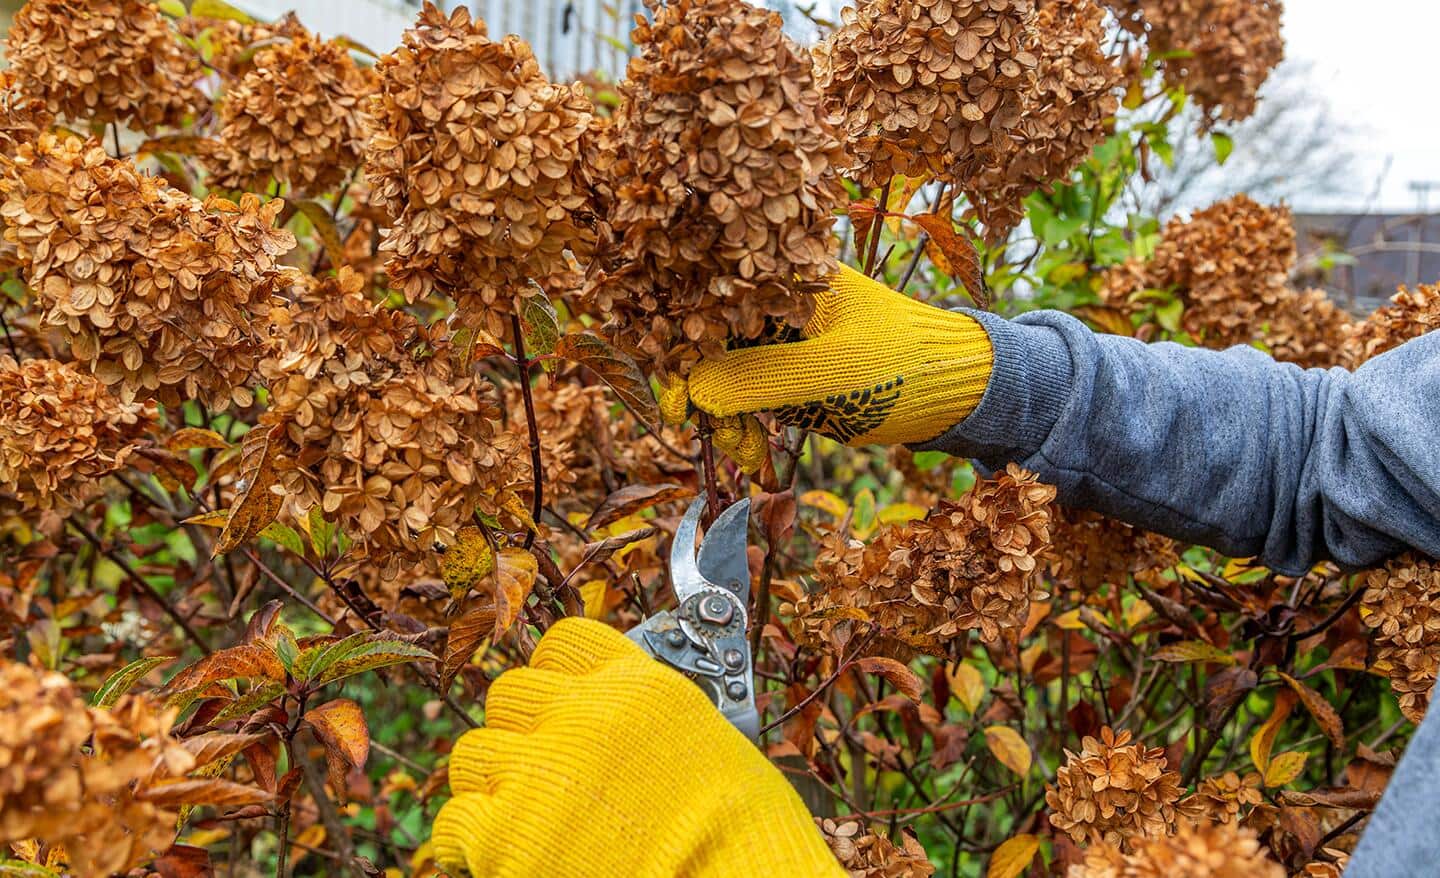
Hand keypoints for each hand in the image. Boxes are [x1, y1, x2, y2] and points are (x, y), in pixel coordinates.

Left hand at [431, 618, 840, 877]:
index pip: (565, 643)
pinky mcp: (503, 833)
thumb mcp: (710, 746)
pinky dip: (472, 844)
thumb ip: (649, 722)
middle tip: (545, 775)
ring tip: (525, 820)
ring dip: (494, 784)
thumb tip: (619, 727)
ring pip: (475, 753)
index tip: (560, 704)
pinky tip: (502, 857)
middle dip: (523, 734)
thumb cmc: (739, 834)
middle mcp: (581, 715)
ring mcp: (537, 771)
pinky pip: (455, 821)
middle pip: (511, 694)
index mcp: (636, 687)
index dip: (556, 676)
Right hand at [674, 265, 992, 447]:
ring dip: (729, 417)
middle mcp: (782, 298)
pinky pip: (756, 392)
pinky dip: (751, 422)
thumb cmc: (902, 368)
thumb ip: (757, 378)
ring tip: (748, 457)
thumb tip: (692, 389)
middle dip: (708, 396)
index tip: (676, 406)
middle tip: (718, 442)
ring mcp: (790, 334)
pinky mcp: (799, 366)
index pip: (713, 306)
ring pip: (731, 374)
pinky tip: (756, 452)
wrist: (960, 389)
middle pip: (714, 343)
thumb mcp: (828, 375)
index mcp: (789, 276)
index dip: (683, 355)